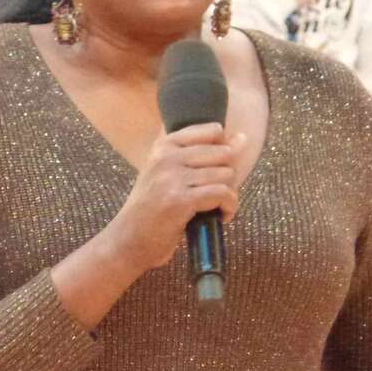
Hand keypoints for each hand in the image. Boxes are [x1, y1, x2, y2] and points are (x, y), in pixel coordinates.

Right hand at [113, 122, 244, 271]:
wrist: (129, 240)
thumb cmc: (153, 208)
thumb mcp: (169, 174)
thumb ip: (205, 155)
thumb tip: (243, 138)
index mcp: (164, 145)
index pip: (213, 131)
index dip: (224, 151)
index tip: (216, 170)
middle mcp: (167, 157)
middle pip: (224, 153)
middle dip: (229, 175)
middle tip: (218, 194)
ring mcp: (172, 178)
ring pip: (226, 174)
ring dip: (230, 194)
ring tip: (217, 207)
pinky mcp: (181, 200)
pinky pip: (222, 194)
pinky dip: (229, 207)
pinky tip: (221, 216)